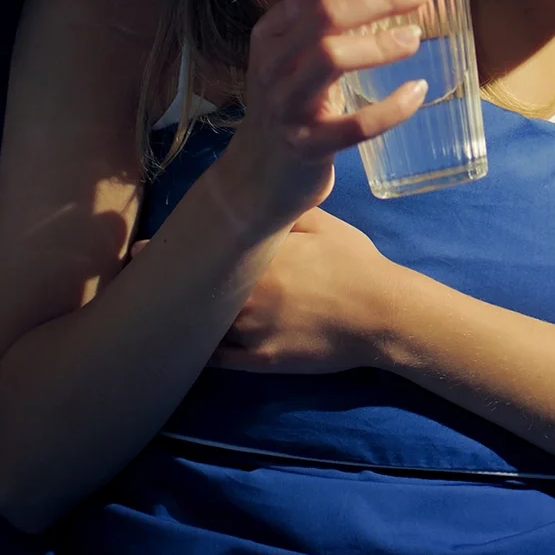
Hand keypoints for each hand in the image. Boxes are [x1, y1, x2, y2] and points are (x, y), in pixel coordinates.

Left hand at [193, 208, 401, 373]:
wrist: (382, 315)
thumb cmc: (355, 265)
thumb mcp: (322, 224)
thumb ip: (284, 210)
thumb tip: (256, 195)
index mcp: (257, 257)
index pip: (207, 253)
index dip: (192, 252)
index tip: (172, 249)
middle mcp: (246, 294)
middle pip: (200, 290)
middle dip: (190, 284)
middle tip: (178, 278)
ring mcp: (252, 331)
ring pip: (206, 324)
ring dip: (198, 315)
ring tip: (186, 309)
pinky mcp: (261, 360)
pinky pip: (219, 358)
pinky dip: (205, 349)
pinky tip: (199, 339)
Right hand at [207, 0, 434, 233]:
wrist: (257, 179)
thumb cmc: (293, 107)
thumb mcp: (297, 59)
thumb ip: (329, 26)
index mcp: (272, 33)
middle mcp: (271, 64)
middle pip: (326, 15)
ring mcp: (284, 106)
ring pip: (331, 58)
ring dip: (379, 44)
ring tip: (416, 38)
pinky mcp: (304, 147)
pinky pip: (352, 126)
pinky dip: (390, 109)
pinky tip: (416, 93)